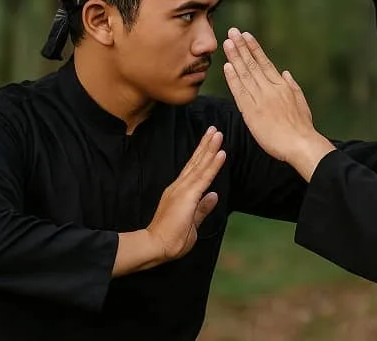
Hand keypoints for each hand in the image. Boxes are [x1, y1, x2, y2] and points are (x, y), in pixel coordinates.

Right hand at [145, 127, 225, 261]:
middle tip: (215, 129)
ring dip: (210, 148)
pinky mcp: (187, 196)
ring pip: (200, 165)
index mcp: (180, 193)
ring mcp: (182, 190)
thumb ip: (202, 208)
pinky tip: (220, 153)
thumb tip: (214, 195)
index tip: (211, 141)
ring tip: (218, 134)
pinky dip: (213, 164)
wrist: (155, 246)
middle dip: (206, 145)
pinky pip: (204, 177)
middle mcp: (180, 187)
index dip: (203, 155)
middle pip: (196, 162)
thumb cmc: (171, 239)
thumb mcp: (192, 222)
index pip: (194, 170)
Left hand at [222, 27, 334, 180]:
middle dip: (241, 46)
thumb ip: (292, 86)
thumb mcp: (301, 102)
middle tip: (232, 31)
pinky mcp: (252, 112)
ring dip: (235, 57)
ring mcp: (261, 99)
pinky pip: (240, 92)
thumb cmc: (302, 127)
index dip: (254, 48)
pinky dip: (233, 79)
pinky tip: (227, 67)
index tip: (246, 36)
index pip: (265, 63)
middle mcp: (270, 89)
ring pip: (245, 74)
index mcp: (282, 86)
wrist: (301, 144)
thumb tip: (285, 73)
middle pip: (252, 64)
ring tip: (227, 42)